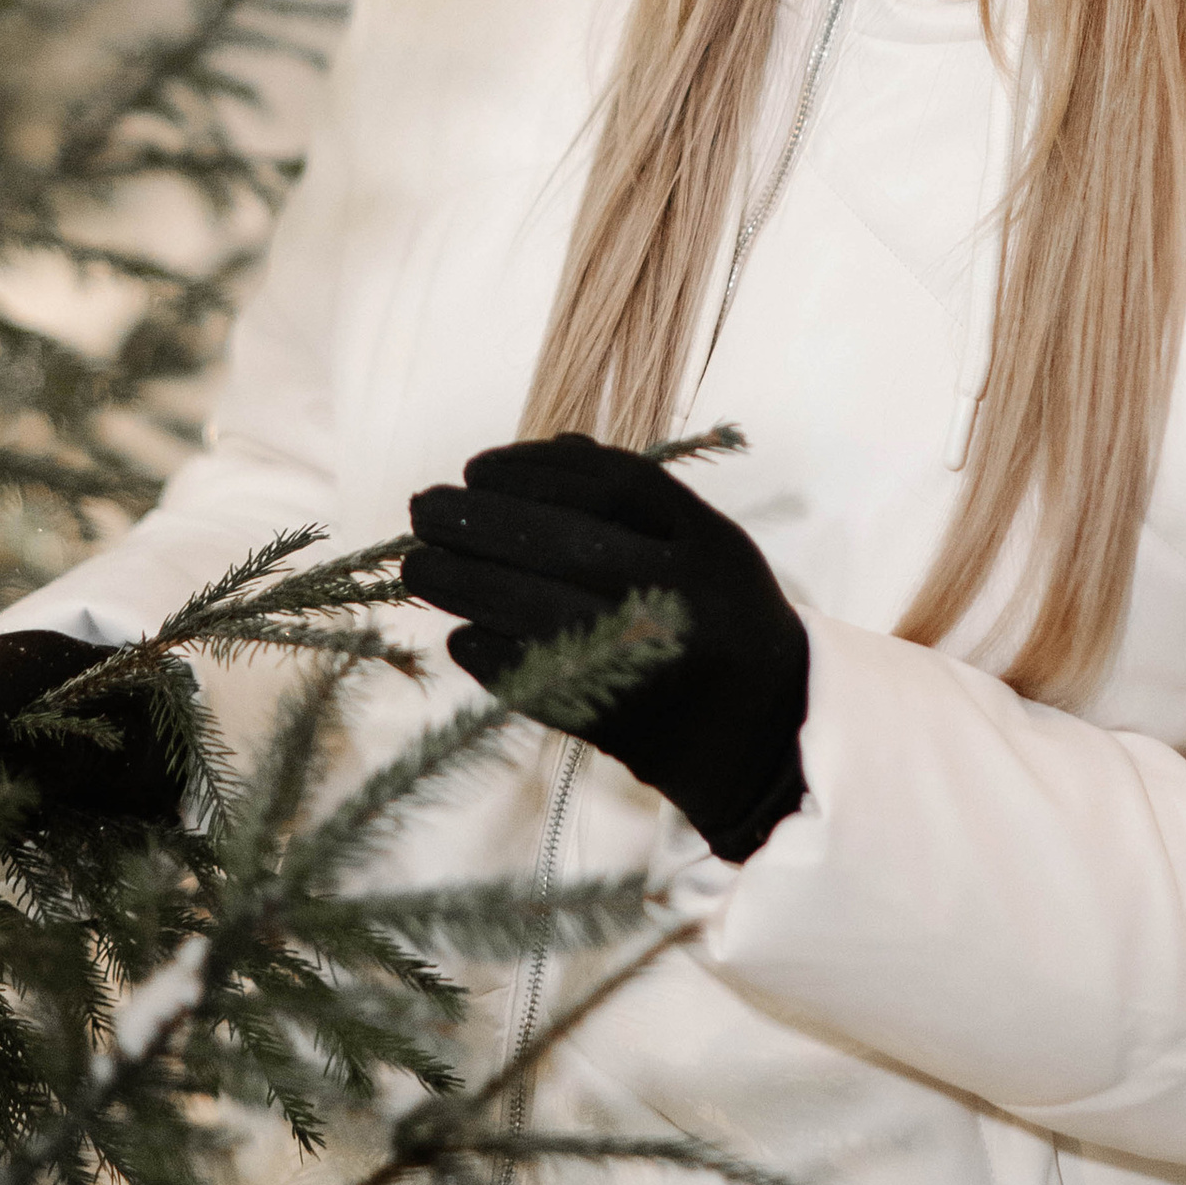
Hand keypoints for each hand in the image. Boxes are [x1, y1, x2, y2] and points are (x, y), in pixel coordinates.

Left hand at [402, 436, 808, 864]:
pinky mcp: (619, 721)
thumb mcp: (707, 542)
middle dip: (480, 521)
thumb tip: (549, 450)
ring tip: (418, 567)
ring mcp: (651, 662)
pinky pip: (536, 679)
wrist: (767, 735)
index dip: (533, 470)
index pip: (612, 485)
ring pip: (539, 611)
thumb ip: (638, 497)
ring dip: (464, 583)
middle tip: (421, 509)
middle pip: (566, 542)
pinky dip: (486, 653)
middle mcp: (684, 598)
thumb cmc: (718, 618)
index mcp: (709, 544)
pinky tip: (460, 633)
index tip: (474, 468)